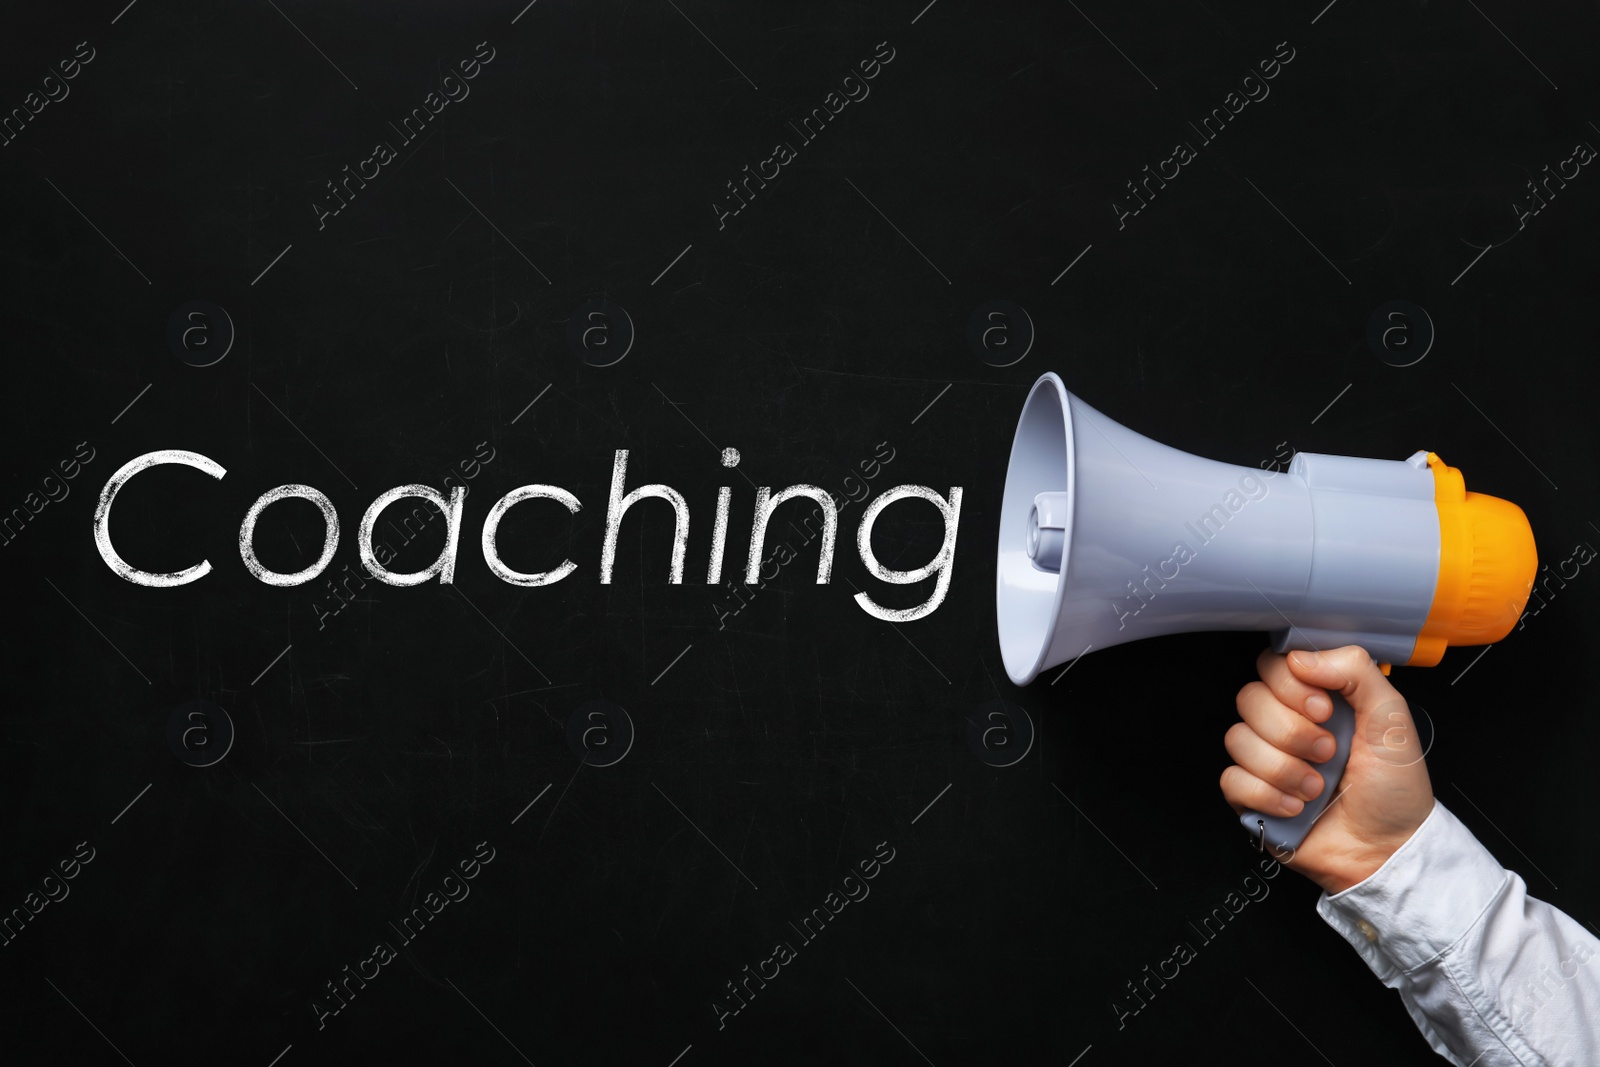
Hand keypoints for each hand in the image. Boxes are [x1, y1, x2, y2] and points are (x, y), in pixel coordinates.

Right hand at [1219, 646, 1435, 894]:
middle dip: (1292, 731)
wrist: (1388, 852)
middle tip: (1328, 751)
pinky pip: (1232, 780)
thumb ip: (1355, 671)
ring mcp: (1266, 760)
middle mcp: (1287, 725)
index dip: (1290, 684)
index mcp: (1317, 699)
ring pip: (1238, 740)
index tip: (1324, 709)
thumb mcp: (1392, 719)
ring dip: (1284, 768)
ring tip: (1317, 787)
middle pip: (1249, 699)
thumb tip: (1301, 657)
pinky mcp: (1251, 796)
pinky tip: (1296, 806)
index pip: (1273, 665)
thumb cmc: (1395, 791)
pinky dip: (1268, 795)